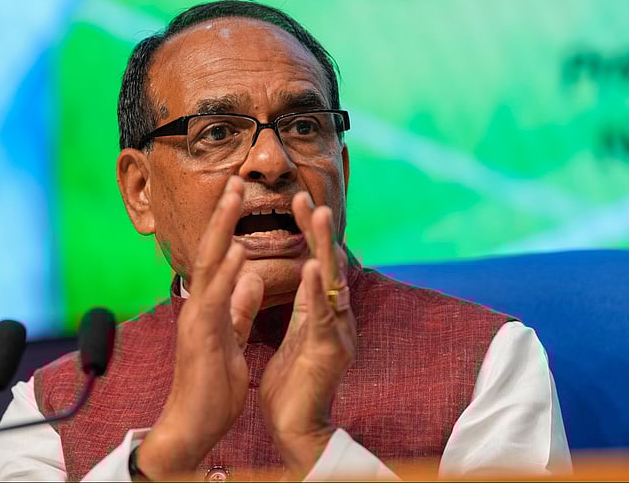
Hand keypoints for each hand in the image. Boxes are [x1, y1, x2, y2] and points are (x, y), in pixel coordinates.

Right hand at [137, 176, 263, 479]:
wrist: (192, 427)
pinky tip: (234, 251)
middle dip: (222, 215)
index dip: (227, 226)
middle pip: (208, 251)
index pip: (216, 257)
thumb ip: (238, 307)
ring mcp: (196, 320)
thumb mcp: (230, 337)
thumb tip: (250, 275)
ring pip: (206, 267)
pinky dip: (224, 274)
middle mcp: (198, 306)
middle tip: (234, 180)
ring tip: (233, 198)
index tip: (239, 195)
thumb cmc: (211, 386)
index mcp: (207, 306)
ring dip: (220, 230)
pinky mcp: (200, 338)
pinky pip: (213, 301)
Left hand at [259, 192, 356, 479]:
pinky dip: (315, 289)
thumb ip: (301, 307)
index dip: (309, 235)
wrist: (296, 429)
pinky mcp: (329, 352)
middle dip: (318, 231)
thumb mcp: (296, 337)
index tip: (296, 203)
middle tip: (309, 198)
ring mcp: (337, 334)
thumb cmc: (292, 387)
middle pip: (328, 267)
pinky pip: (321, 316)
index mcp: (323, 316)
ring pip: (330, 283)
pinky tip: (309, 266)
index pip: (316, 266)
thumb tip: (301, 275)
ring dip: (322, 247)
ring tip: (316, 215)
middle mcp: (336, 320)